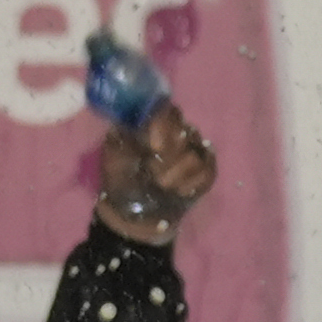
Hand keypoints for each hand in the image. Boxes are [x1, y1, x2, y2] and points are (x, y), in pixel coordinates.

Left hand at [98, 103, 217, 246]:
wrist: (131, 210)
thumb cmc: (121, 176)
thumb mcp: (114, 149)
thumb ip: (126, 128)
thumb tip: (140, 119)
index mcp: (156, 122)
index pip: (169, 111)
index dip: (164, 128)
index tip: (152, 149)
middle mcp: (179, 131)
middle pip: (186, 132)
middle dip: (168, 157)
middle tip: (152, 171)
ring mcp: (195, 150)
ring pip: (195, 156)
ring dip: (175, 175)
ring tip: (161, 184)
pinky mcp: (206, 171)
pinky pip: (207, 172)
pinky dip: (190, 184)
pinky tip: (178, 191)